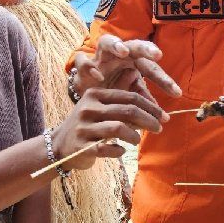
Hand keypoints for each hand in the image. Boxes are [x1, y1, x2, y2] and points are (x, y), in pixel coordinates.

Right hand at [49, 87, 166, 170]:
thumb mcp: (98, 103)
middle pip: (127, 111)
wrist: (60, 144)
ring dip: (134, 135)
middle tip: (159, 128)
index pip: (129, 97)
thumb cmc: (86, 123)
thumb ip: (117, 89)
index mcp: (95, 95)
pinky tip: (121, 150)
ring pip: (118, 128)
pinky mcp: (82, 147)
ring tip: (137, 140)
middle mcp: (88, 108)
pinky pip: (106, 148)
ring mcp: (84, 128)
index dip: (150, 107)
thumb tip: (134, 72)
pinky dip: (118, 150)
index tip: (163, 116)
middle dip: (148, 120)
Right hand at [72, 35, 178, 100]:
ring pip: (107, 42)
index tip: (177, 93)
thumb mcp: (129, 96)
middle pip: (134, 46)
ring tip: (124, 51)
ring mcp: (100, 58)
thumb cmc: (111, 94)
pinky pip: (83, 61)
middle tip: (157, 54)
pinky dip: (90, 67)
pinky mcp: (83, 66)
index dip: (164, 81)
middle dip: (145, 49)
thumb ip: (143, 100)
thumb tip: (162, 116)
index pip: (152, 68)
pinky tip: (98, 76)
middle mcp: (118, 56)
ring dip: (116, 45)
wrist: (86, 96)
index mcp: (133, 62)